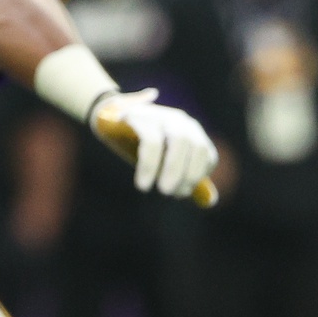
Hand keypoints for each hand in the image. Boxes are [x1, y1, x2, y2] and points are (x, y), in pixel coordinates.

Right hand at [90, 88, 218, 199]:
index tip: (183, 191)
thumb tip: (210, 201)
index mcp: (190, 131)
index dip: (198, 176)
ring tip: (163, 190)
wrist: (107, 120)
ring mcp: (160, 115)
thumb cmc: (140, 144)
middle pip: (196, 147)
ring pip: (178, 141)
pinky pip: (151, 142)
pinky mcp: (138, 116)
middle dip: (188, 175)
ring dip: (174, 169)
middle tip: (173, 193)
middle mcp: (179, 121)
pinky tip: (143, 184)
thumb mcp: (165, 161)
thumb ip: (186, 177)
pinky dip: (150, 165)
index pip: (207, 155)